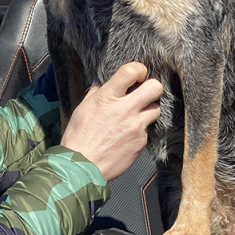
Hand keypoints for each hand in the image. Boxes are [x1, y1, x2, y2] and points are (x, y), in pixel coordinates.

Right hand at [60, 63, 161, 180]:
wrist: (82, 166)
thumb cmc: (78, 137)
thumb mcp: (83, 108)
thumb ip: (96, 93)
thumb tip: (103, 84)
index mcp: (107, 97)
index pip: (131, 71)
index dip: (138, 69)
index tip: (137, 74)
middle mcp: (125, 109)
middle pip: (154, 87)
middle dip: (152, 87)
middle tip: (145, 92)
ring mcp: (136, 126)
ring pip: (155, 109)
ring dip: (148, 110)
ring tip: (136, 116)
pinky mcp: (141, 142)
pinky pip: (148, 130)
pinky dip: (140, 130)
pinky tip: (127, 136)